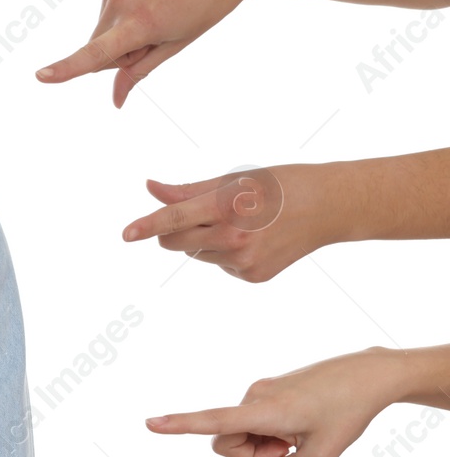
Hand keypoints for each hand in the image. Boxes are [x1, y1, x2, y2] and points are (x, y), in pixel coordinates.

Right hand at [35, 0, 267, 105]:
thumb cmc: (205, 7)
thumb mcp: (175, 45)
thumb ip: (138, 72)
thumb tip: (116, 101)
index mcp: (141, 23)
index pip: (96, 54)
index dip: (67, 69)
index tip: (40, 77)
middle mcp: (121, 0)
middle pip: (100, 46)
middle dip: (119, 50)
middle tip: (158, 30)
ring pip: (101, 27)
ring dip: (121, 28)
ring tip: (158, 7)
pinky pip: (106, 6)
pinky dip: (121, 8)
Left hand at [121, 164, 347, 282]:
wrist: (329, 207)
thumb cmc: (279, 185)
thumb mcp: (234, 179)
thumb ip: (188, 190)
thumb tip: (151, 189)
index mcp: (229, 207)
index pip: (176, 219)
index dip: (148, 225)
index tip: (127, 234)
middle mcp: (235, 238)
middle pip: (175, 242)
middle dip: (172, 231)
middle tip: (198, 214)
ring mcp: (244, 262)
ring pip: (196, 254)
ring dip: (204, 240)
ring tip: (242, 223)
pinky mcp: (252, 277)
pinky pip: (219, 265)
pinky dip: (225, 253)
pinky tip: (254, 240)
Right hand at [145, 346, 397, 456]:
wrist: (368, 376)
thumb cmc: (348, 414)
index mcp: (265, 412)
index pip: (214, 421)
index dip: (180, 425)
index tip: (151, 423)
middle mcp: (253, 397)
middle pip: (227, 442)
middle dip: (253, 456)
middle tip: (292, 451)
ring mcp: (259, 392)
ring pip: (243, 435)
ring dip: (267, 445)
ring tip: (300, 437)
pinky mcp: (266, 391)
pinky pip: (255, 423)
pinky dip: (274, 434)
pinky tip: (303, 426)